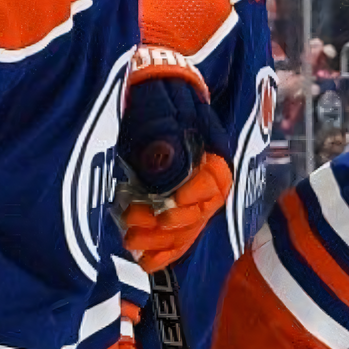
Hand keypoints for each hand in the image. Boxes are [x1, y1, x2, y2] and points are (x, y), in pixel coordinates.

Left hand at [117, 46, 233, 270]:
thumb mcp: (155, 106)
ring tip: (131, 240)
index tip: (167, 202)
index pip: (217, 181)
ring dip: (161, 241)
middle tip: (133, 221)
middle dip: (168, 223)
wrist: (139, 86)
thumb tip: (171, 177)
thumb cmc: (148, 91)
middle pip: (202, 212)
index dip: (195, 196)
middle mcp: (204, 174)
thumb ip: (164, 137)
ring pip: (189, 228)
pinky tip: (146, 262)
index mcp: (209, 146)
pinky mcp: (171, 204)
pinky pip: (179, 237)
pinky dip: (164, 252)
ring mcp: (188, 191)